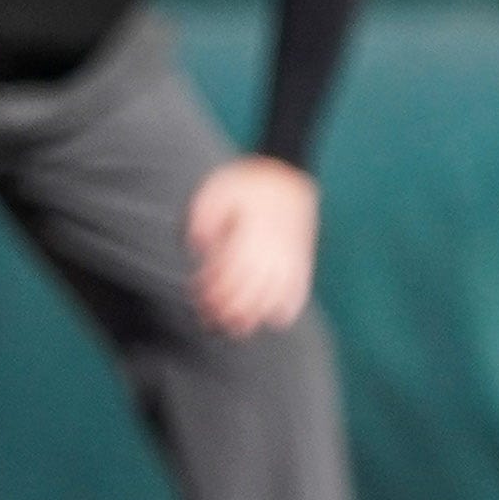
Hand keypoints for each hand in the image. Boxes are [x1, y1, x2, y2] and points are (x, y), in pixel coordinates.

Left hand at [185, 156, 318, 337]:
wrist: (286, 170)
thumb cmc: (245, 181)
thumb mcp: (214, 191)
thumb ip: (203, 220)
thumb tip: (198, 249)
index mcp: (249, 232)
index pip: (230, 271)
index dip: (213, 290)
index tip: (197, 298)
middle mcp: (272, 247)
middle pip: (251, 288)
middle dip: (230, 310)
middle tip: (211, 322)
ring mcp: (290, 253)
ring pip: (276, 293)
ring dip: (256, 315)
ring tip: (239, 330)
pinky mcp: (302, 256)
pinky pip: (301, 286)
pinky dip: (291, 306)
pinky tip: (278, 321)